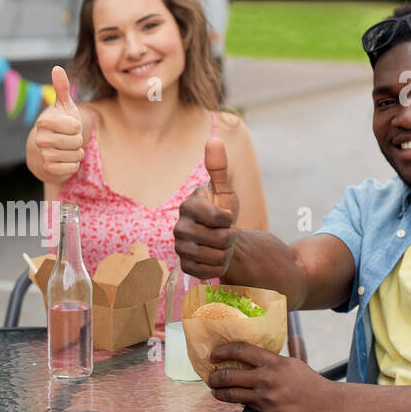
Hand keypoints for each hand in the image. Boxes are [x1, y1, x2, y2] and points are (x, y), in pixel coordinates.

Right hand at [31, 66, 84, 179]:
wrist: (44, 152)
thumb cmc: (58, 126)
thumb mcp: (63, 107)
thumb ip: (62, 88)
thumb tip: (57, 68)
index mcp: (44, 122)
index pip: (74, 127)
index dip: (76, 127)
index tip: (68, 127)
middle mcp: (40, 139)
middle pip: (76, 142)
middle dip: (78, 142)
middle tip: (69, 140)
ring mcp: (43, 155)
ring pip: (75, 156)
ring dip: (76, 154)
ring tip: (66, 150)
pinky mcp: (48, 170)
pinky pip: (72, 168)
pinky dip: (73, 165)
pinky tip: (64, 161)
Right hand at [173, 138, 239, 279]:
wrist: (219, 238)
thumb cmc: (221, 210)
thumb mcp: (223, 190)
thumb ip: (218, 167)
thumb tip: (214, 140)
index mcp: (189, 206)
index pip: (218, 217)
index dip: (229, 219)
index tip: (227, 216)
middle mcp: (180, 227)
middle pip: (221, 239)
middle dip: (230, 237)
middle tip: (225, 232)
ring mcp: (180, 248)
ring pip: (216, 256)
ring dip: (225, 252)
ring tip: (220, 245)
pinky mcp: (185, 266)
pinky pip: (210, 271)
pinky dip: (218, 266)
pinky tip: (214, 257)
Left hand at [205, 343, 336, 411]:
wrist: (328, 406)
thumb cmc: (309, 383)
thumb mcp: (291, 364)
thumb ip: (270, 360)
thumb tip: (248, 354)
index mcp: (273, 362)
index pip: (240, 351)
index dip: (222, 352)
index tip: (213, 355)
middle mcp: (267, 380)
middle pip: (228, 375)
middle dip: (214, 377)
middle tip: (210, 377)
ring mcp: (266, 400)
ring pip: (231, 395)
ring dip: (219, 393)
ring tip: (216, 392)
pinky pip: (247, 408)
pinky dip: (242, 405)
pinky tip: (241, 402)